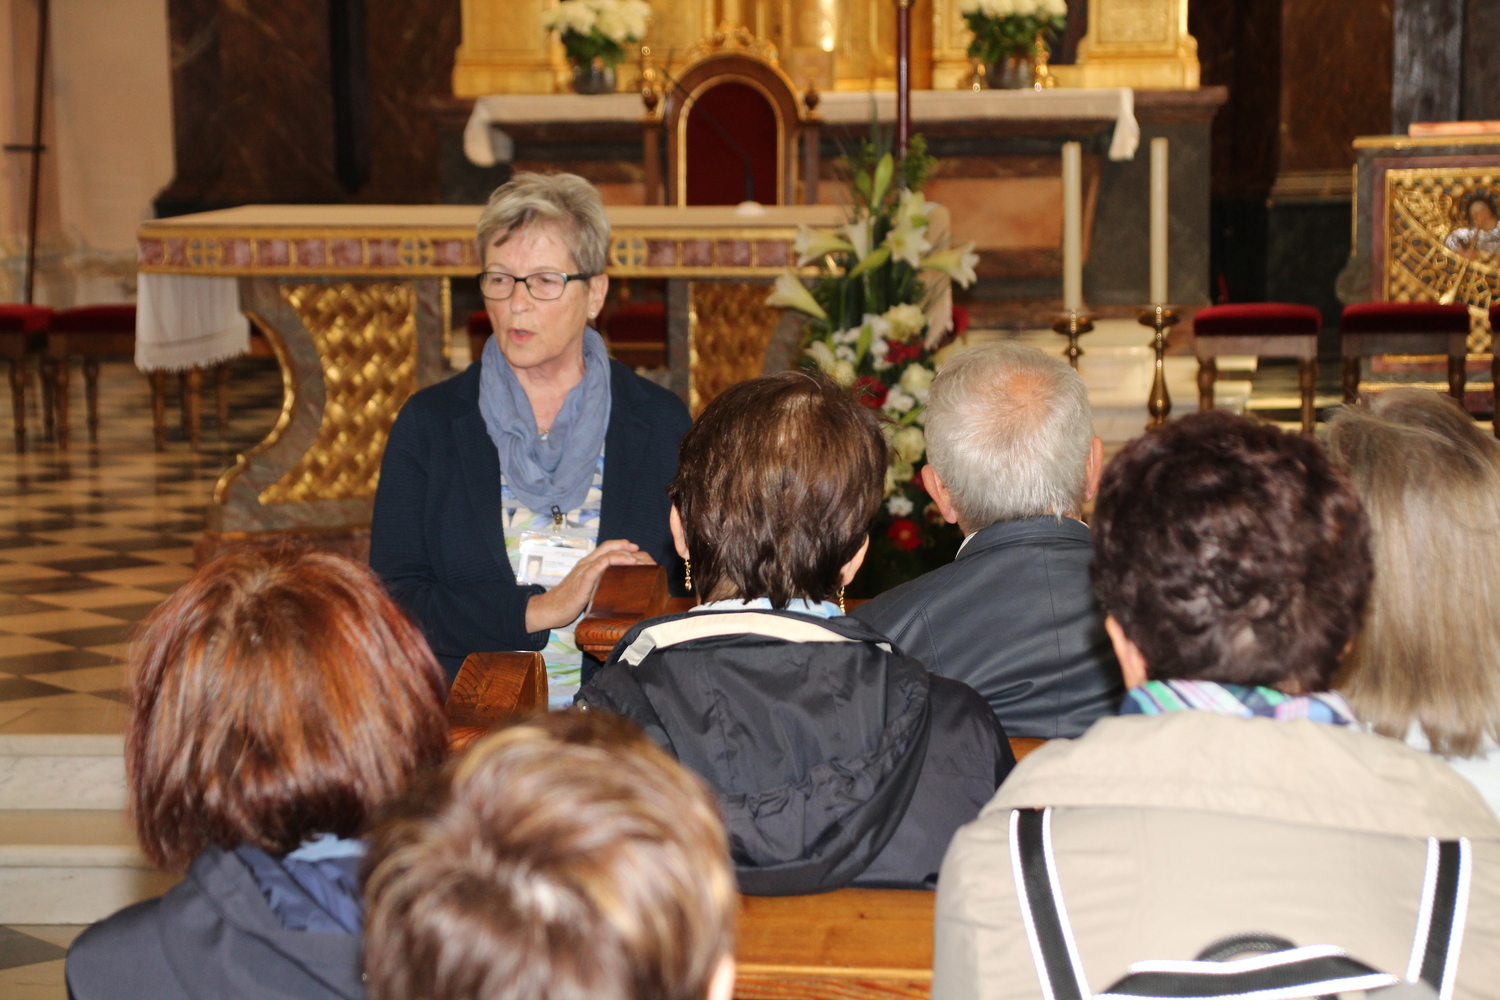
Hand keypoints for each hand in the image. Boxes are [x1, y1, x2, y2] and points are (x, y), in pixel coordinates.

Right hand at [524, 539, 655, 632]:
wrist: (550, 609)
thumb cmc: (569, 602)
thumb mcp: (588, 589)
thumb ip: (599, 584)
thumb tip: (618, 588)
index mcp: (587, 564)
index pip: (606, 549)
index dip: (622, 546)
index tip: (637, 551)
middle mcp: (586, 563)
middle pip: (607, 547)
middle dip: (626, 547)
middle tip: (641, 552)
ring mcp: (583, 571)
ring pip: (604, 556)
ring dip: (622, 556)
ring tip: (636, 560)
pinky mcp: (582, 581)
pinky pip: (595, 568)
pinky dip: (608, 563)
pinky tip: (620, 564)